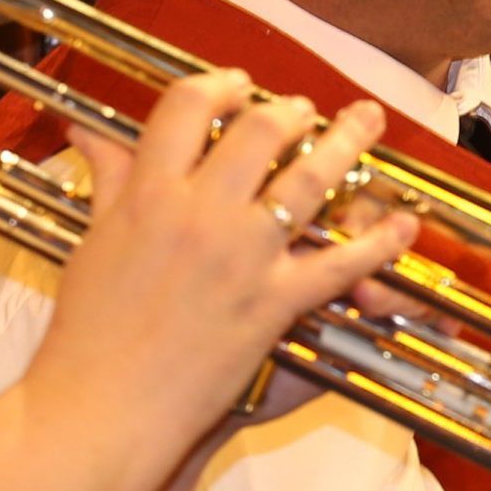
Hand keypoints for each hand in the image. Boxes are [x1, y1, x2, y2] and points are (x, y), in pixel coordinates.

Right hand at [44, 73, 416, 439]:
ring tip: (364, 122)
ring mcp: (243, 256)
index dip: (219, 84)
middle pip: (260, 131)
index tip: (237, 83)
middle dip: (289, 110)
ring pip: (310, 180)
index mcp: (149, 193)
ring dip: (346, 143)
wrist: (100, 407)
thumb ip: (108, 182)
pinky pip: (341, 262)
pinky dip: (379, 242)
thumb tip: (88, 135)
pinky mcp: (275, 303)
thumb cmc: (87, 333)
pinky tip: (403, 224)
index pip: (187, 107)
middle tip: (302, 109)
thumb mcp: (92, 243)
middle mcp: (200, 213)